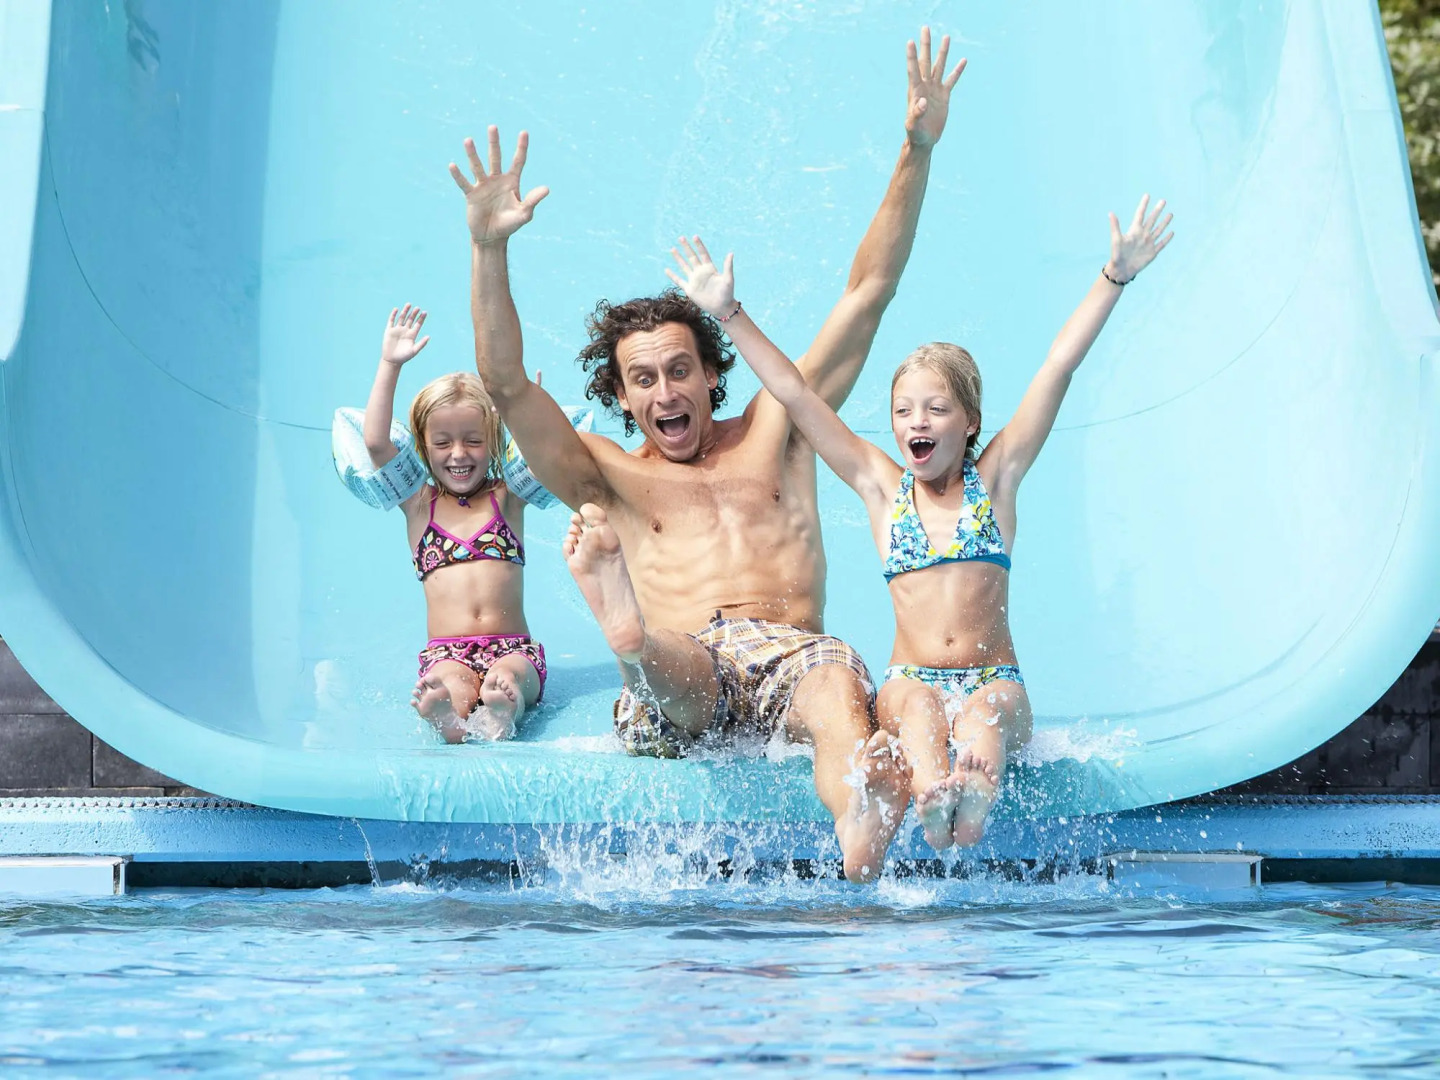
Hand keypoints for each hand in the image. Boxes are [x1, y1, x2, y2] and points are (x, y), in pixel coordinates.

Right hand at [381, 304, 429, 365]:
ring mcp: (397, 330)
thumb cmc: (404, 357)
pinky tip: (396, 309)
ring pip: (402, 318)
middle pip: (410, 319)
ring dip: (405, 311)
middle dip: (414, 313)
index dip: (421, 318)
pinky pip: (391, 321)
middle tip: (417, 308)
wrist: (392, 360)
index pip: (418, 324)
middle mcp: (405, 330)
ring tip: (409, 304)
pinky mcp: (389, 330)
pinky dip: (393, 315)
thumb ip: (421, 343)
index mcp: (412, 335)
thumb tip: (429, 336)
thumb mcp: (414, 350)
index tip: (425, 312)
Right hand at [449, 126, 550, 244]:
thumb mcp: (524, 214)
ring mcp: (483, 186)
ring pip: (477, 166)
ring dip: (473, 154)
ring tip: (468, 140)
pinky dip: (458, 175)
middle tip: (493, 127)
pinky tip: (452, 165)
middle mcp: (497, 180)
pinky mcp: (471, 195)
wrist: (492, 237)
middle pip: (495, 157)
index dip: (521, 148)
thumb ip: (533, 200)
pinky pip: (464, 183)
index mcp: (512, 182)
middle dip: (494, 143)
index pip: (518, 162)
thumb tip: (547, 189)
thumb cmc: (510, 225)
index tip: (524, 132)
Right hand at [664, 236, 735, 318]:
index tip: (694, 236)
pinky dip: (672, 276)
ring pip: (684, 266)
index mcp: (710, 269)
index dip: (699, 245)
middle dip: (686, 247)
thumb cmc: (727, 294)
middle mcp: (700, 272)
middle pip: (692, 257)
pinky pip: (679, 281)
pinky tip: (666, 270)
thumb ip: (728, 267)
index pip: (703, 254)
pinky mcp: (689, 289)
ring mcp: (694, 280)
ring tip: (672, 249)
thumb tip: (731, 253)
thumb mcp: (728, 279)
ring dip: (678, 258)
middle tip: (681, 237)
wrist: (721, 307)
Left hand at [905, 26, 965, 148]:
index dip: (912, 56)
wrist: (924, 140)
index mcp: (915, 91)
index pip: (913, 69)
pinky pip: (952, 80)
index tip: (910, 41)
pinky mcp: (944, 96)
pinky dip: (957, 70)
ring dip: (942, 52)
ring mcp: (934, 89)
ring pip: (939, 66)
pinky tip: (963, 60)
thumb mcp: (913, 125)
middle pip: (926, 61)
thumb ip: (916, 114)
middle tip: (925, 28)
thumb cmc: (915, 134)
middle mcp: (924, 86)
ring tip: (946, 37)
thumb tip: (921, 102)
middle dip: (926, 45)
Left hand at [1107, 195, 1174, 282]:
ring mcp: (1148, 243)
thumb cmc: (1117, 254)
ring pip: (1159, 230)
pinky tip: (1172, 232)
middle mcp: (1143, 235)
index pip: (1140, 214)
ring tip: (1170, 214)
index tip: (1147, 195)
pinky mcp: (1152, 252)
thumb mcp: (1116, 239)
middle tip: (1163, 201)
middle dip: (1157, 210)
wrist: (1121, 270)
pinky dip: (1167, 238)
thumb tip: (1110, 213)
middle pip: (1152, 220)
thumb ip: (1115, 226)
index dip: (1143, 205)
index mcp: (1134, 230)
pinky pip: (1162, 244)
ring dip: (1164, 222)